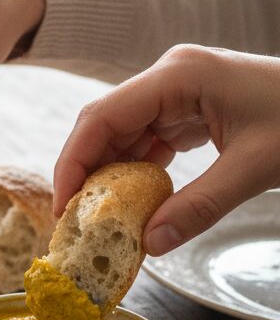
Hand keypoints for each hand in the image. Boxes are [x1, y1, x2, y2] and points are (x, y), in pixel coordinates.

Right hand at [54, 45, 279, 254]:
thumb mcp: (256, 168)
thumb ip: (199, 207)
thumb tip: (148, 245)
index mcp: (178, 74)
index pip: (102, 117)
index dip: (73, 162)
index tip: (64, 206)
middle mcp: (169, 76)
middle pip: (104, 124)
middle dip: (86, 171)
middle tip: (74, 219)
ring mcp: (177, 91)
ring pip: (121, 134)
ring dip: (110, 175)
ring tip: (99, 217)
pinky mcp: (188, 108)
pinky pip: (146, 140)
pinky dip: (136, 172)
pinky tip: (132, 202)